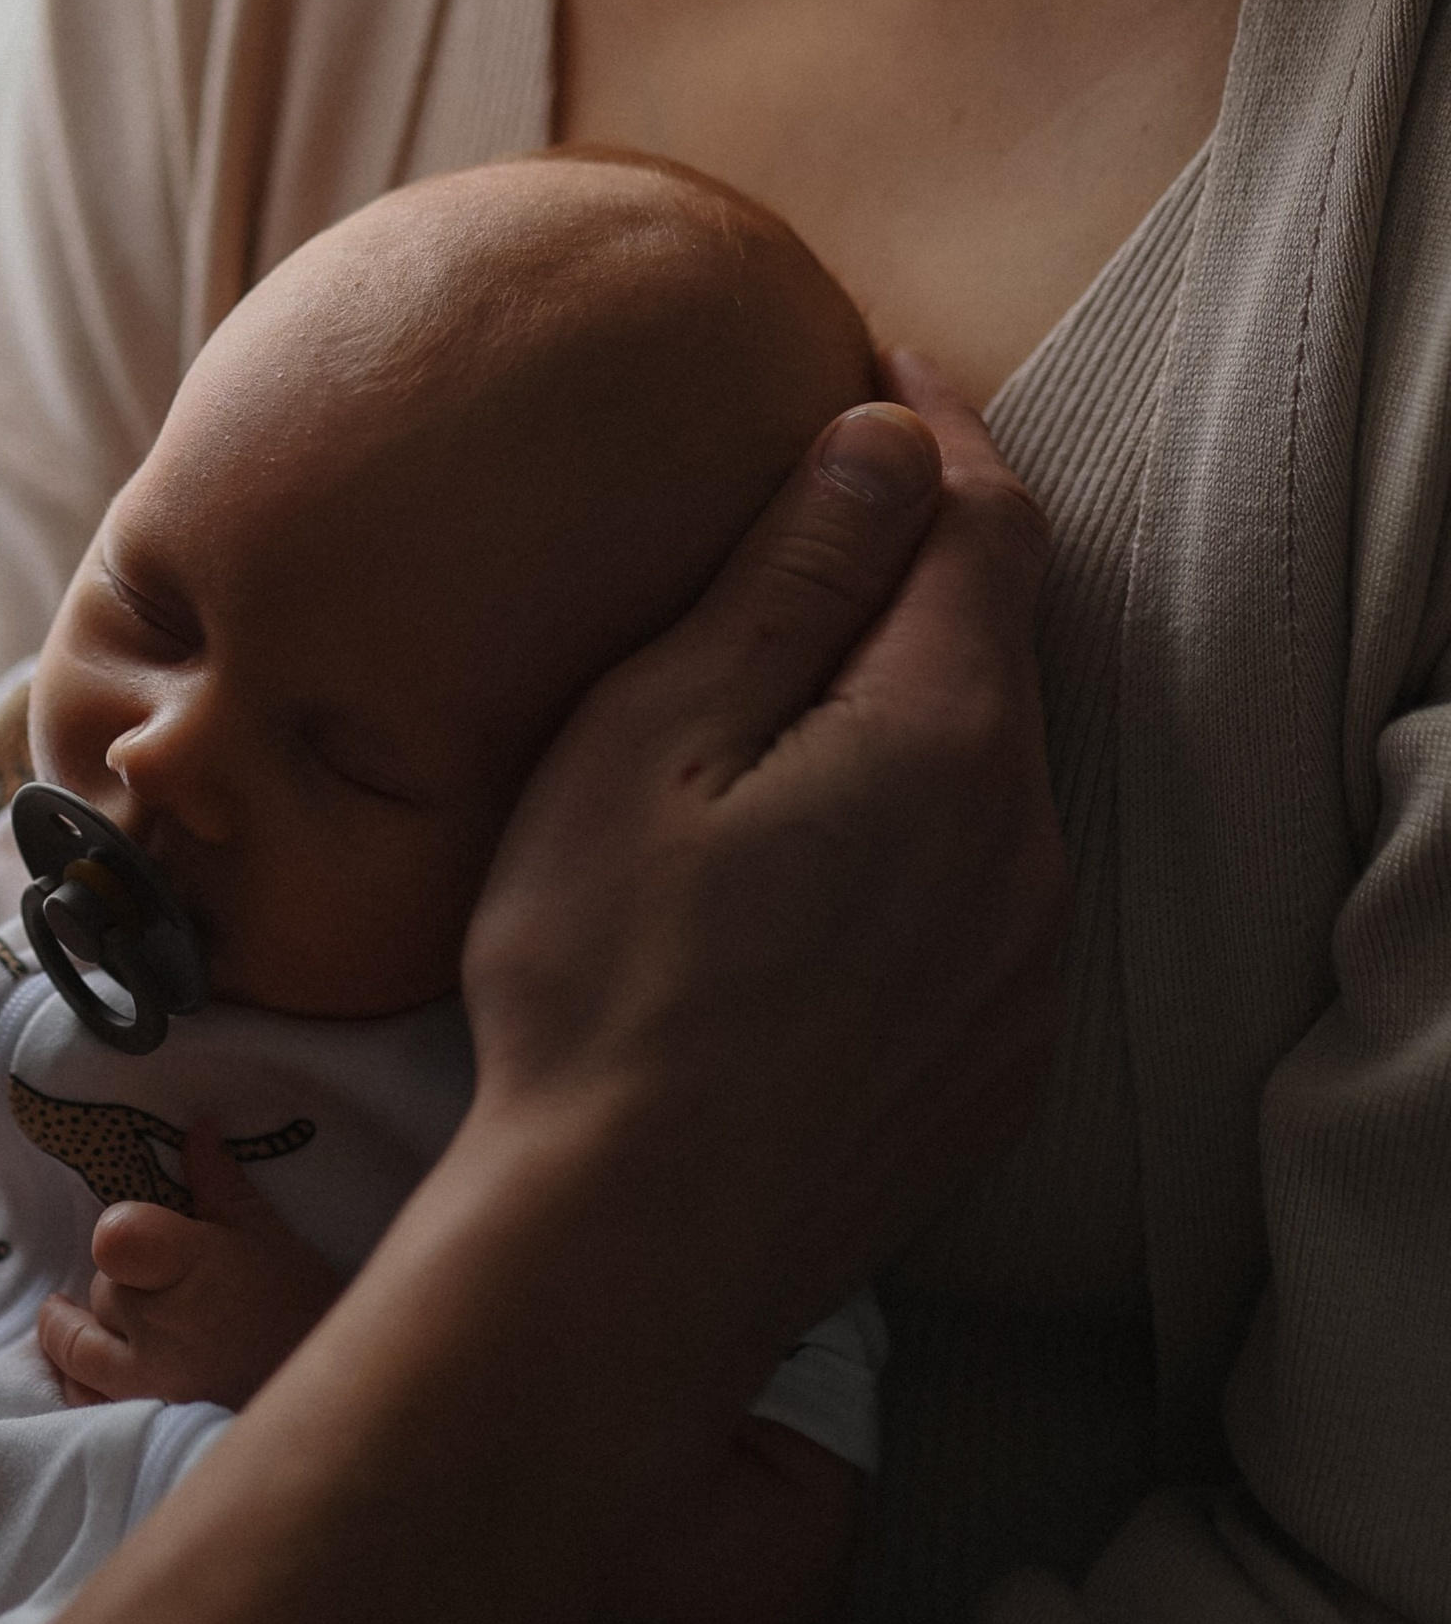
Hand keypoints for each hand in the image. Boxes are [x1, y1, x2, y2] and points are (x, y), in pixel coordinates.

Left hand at [37, 1117, 342, 1407]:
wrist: (335, 1404)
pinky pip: (85, 1401)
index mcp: (191, 1266)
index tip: (135, 1237)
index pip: (115, 1239)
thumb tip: (197, 1126)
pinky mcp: (145, 1425)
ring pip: (78, 1347)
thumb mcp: (267, 1237)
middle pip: (103, 1289)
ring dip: (75, 1330)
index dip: (120, 1232)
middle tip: (146, 1285)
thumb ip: (219, 1182)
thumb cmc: (304, 1313)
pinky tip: (82, 1373)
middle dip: (119, 1283)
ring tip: (66, 1315)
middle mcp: (162, 1325)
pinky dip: (78, 1383)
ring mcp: (149, 1382)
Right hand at [461, 357, 1065, 1332]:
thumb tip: (887, 438)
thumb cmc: (602, 982)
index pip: (986, 525)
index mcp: (943, 738)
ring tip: (796, 693)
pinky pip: (982, 897)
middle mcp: (1021, 845)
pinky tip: (813, 862)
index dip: (933, 431)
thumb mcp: (656, 736)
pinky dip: (919, 836)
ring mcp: (1020, 965)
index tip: (870, 373)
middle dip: (926, 560)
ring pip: (992, 776)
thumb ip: (789, 578)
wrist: (628, 1250)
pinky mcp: (991, 1060)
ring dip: (917, 707)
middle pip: (1000, 646)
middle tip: (824, 506)